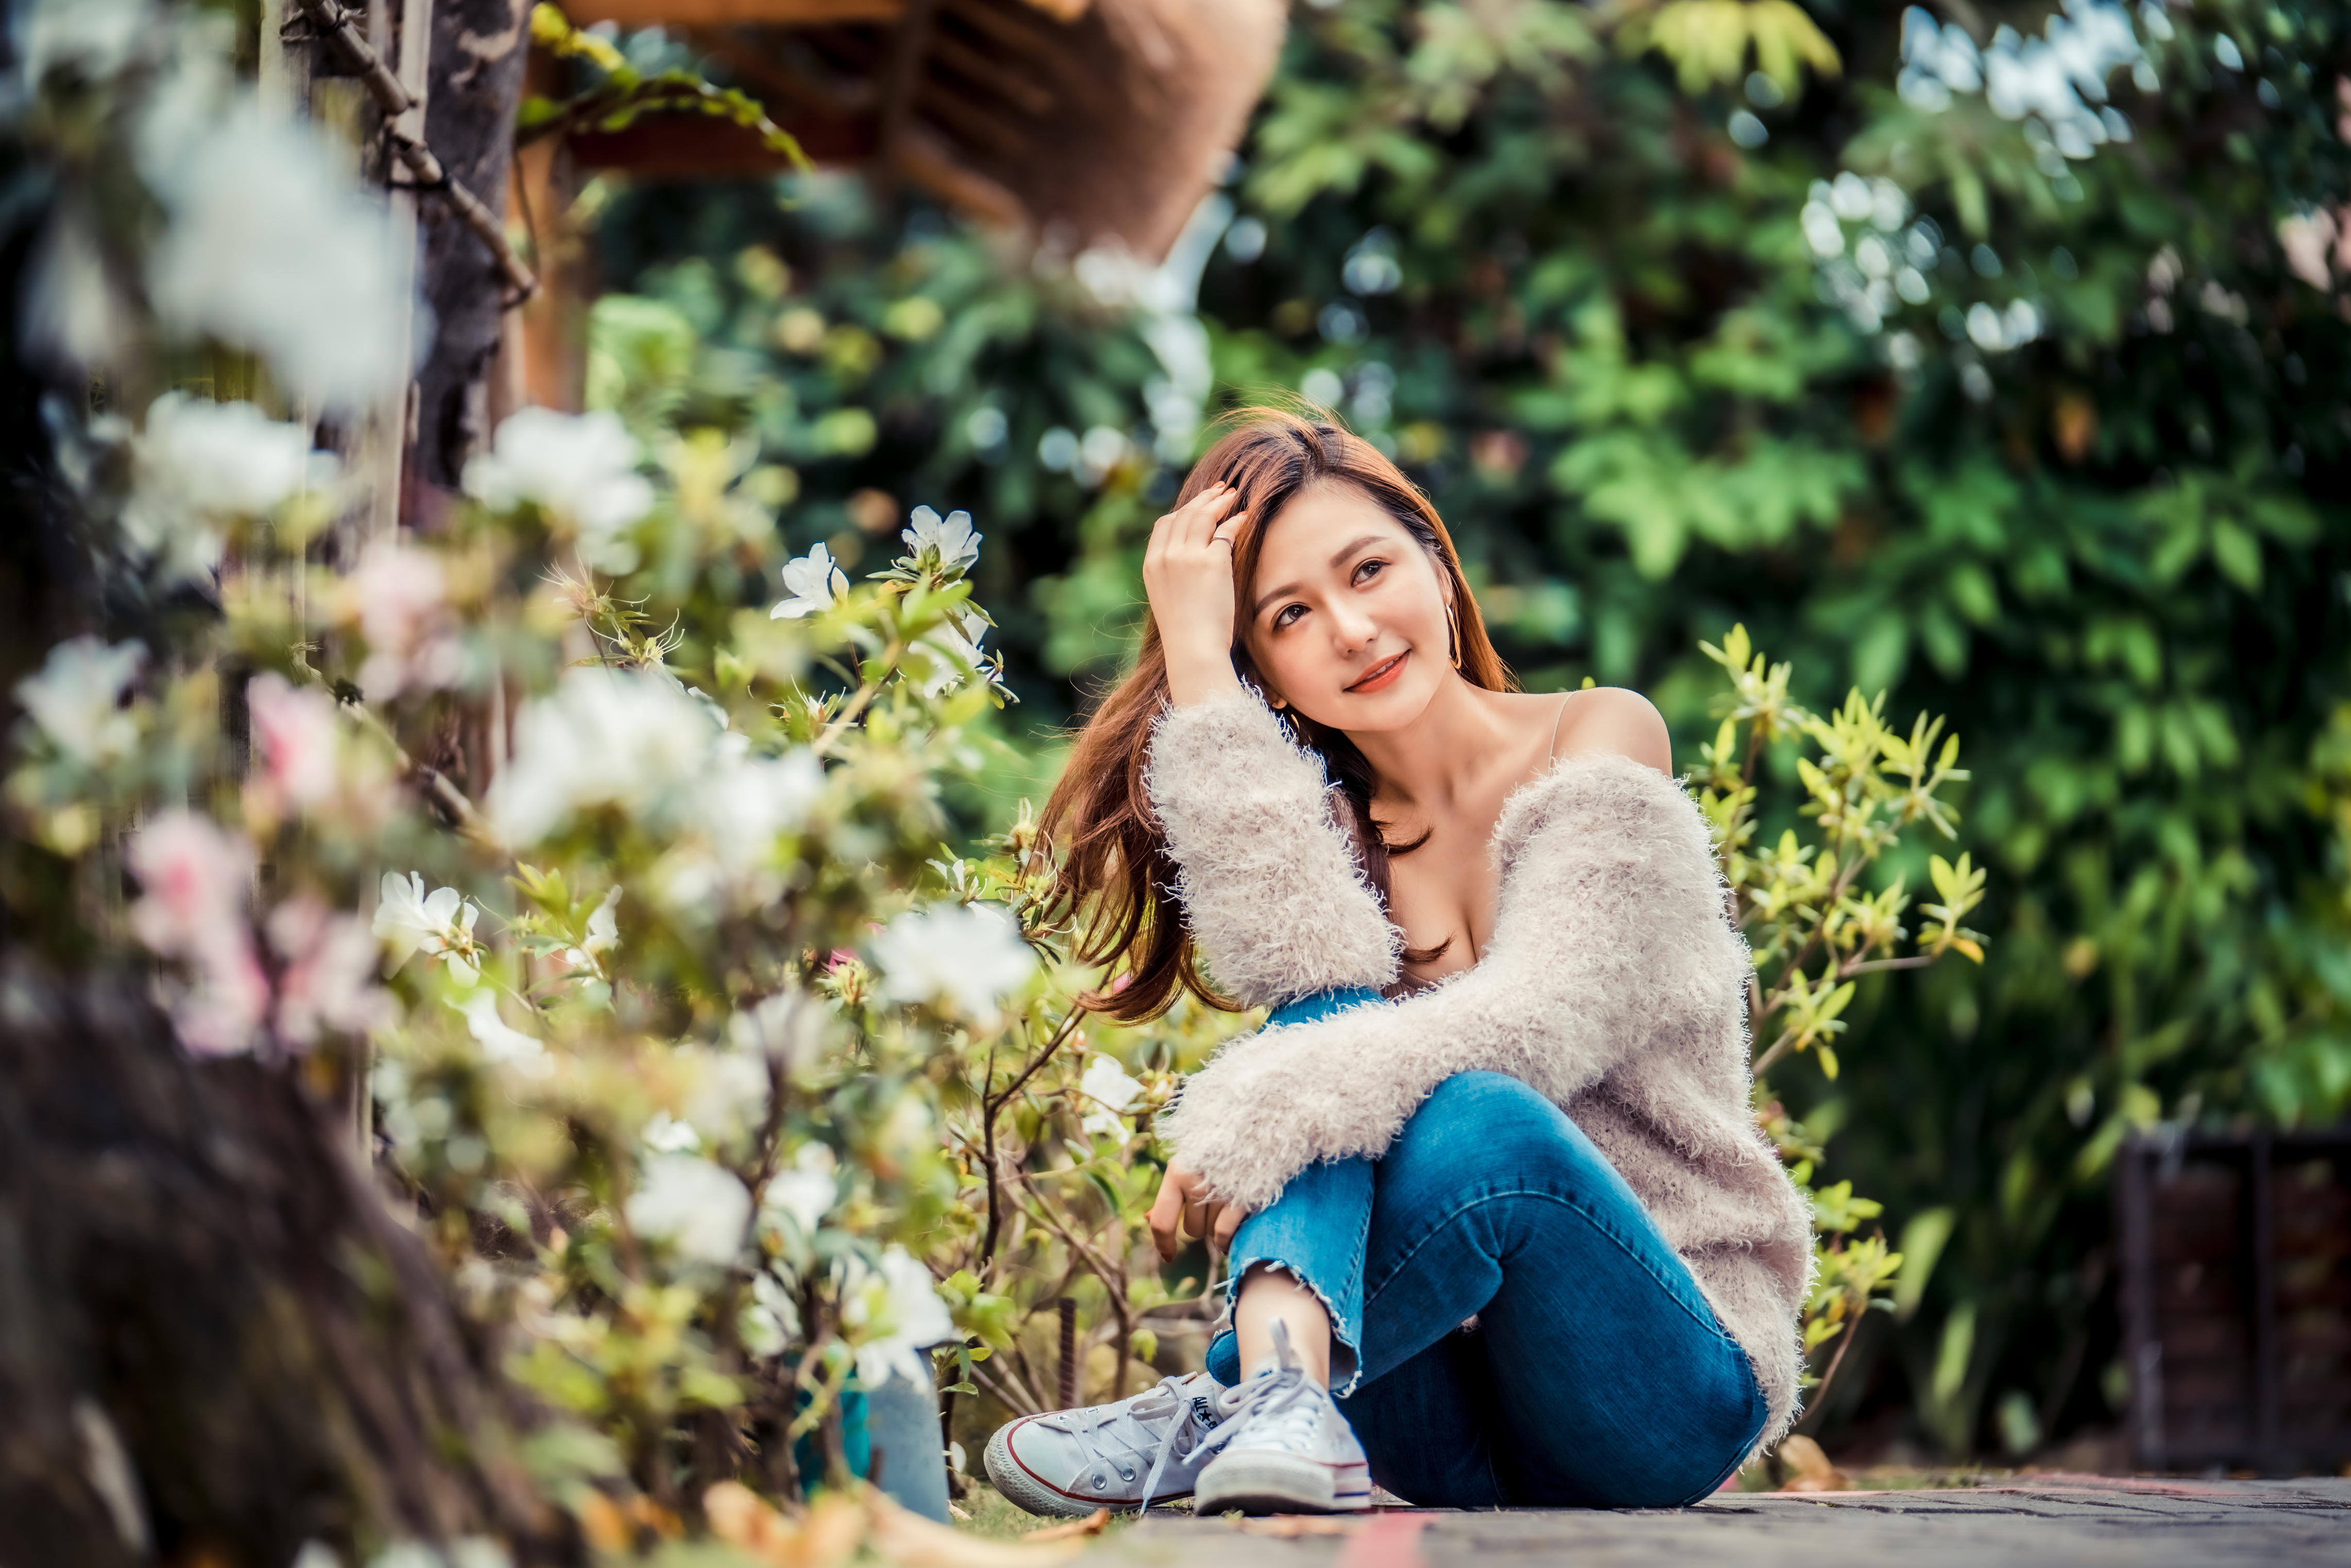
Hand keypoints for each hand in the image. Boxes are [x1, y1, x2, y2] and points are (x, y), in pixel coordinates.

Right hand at [1142, 482, 1248, 706]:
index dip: (1183, 510)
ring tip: (1235, 496)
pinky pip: (1225, 532)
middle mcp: (1166, 556)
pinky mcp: (1212, 562)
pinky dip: (1235, 521)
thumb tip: (1193, 556)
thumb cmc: (1185, 632)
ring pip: (1204, 517)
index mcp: (1151, 565)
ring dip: (1220, 503)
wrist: (1193, 649)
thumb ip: (1174, 573)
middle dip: (1204, 499)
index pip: (1165, 524)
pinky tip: (1245, 517)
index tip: (1198, 504)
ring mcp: (1188, 557)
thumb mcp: (1168, 597)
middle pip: (1185, 515)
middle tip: (1221, 489)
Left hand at [1147, 1157, 1243, 1260]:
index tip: (1168, 1256)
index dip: (1163, 1243)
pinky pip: (1225, 1234)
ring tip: (1228, 1203)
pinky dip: (1227, 1240)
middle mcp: (1196, 1184)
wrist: (1255, 1129)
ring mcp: (1219, 1192)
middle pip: (1192, 1230)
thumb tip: (1148, 1218)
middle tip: (1213, 1204)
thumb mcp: (1188, 1163)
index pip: (1161, 1221)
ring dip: (1218, 1225)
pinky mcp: (1241, 1200)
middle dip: (1201, 1223)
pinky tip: (1232, 1232)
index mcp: (1177, 1173)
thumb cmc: (1217, 1149)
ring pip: (1211, 1233)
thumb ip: (1170, 1192)